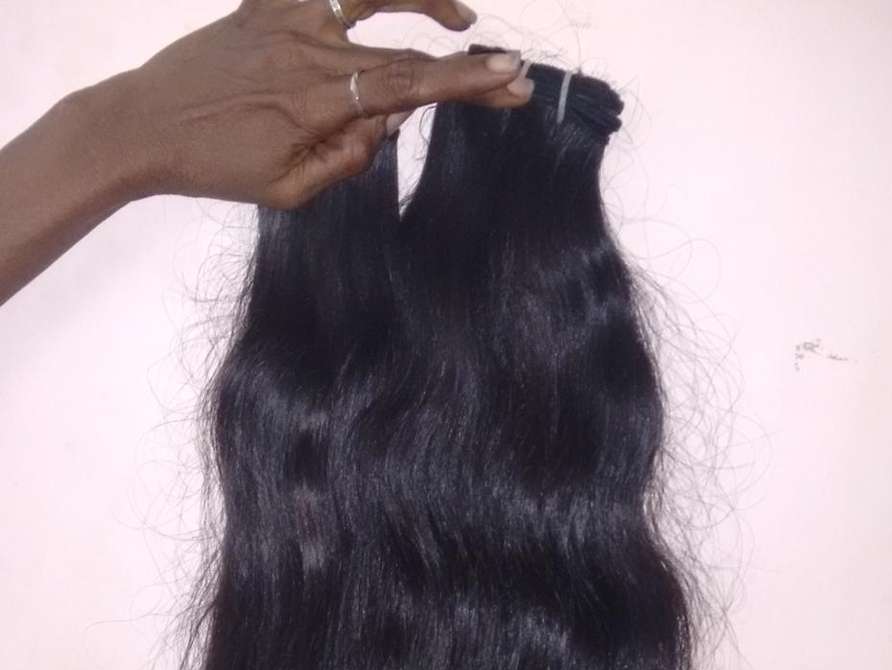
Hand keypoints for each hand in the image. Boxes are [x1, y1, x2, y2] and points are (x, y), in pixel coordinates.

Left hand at [97, 0, 532, 209]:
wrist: (144, 125)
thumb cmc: (217, 166)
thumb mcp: (287, 192)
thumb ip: (345, 159)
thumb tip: (388, 122)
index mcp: (319, 102)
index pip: (408, 86)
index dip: (464, 82)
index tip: (510, 80)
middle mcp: (311, 51)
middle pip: (405, 49)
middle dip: (464, 63)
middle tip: (509, 74)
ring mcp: (288, 18)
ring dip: (425, 0)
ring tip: (459, 17)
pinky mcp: (266, 3)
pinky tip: (388, 2)